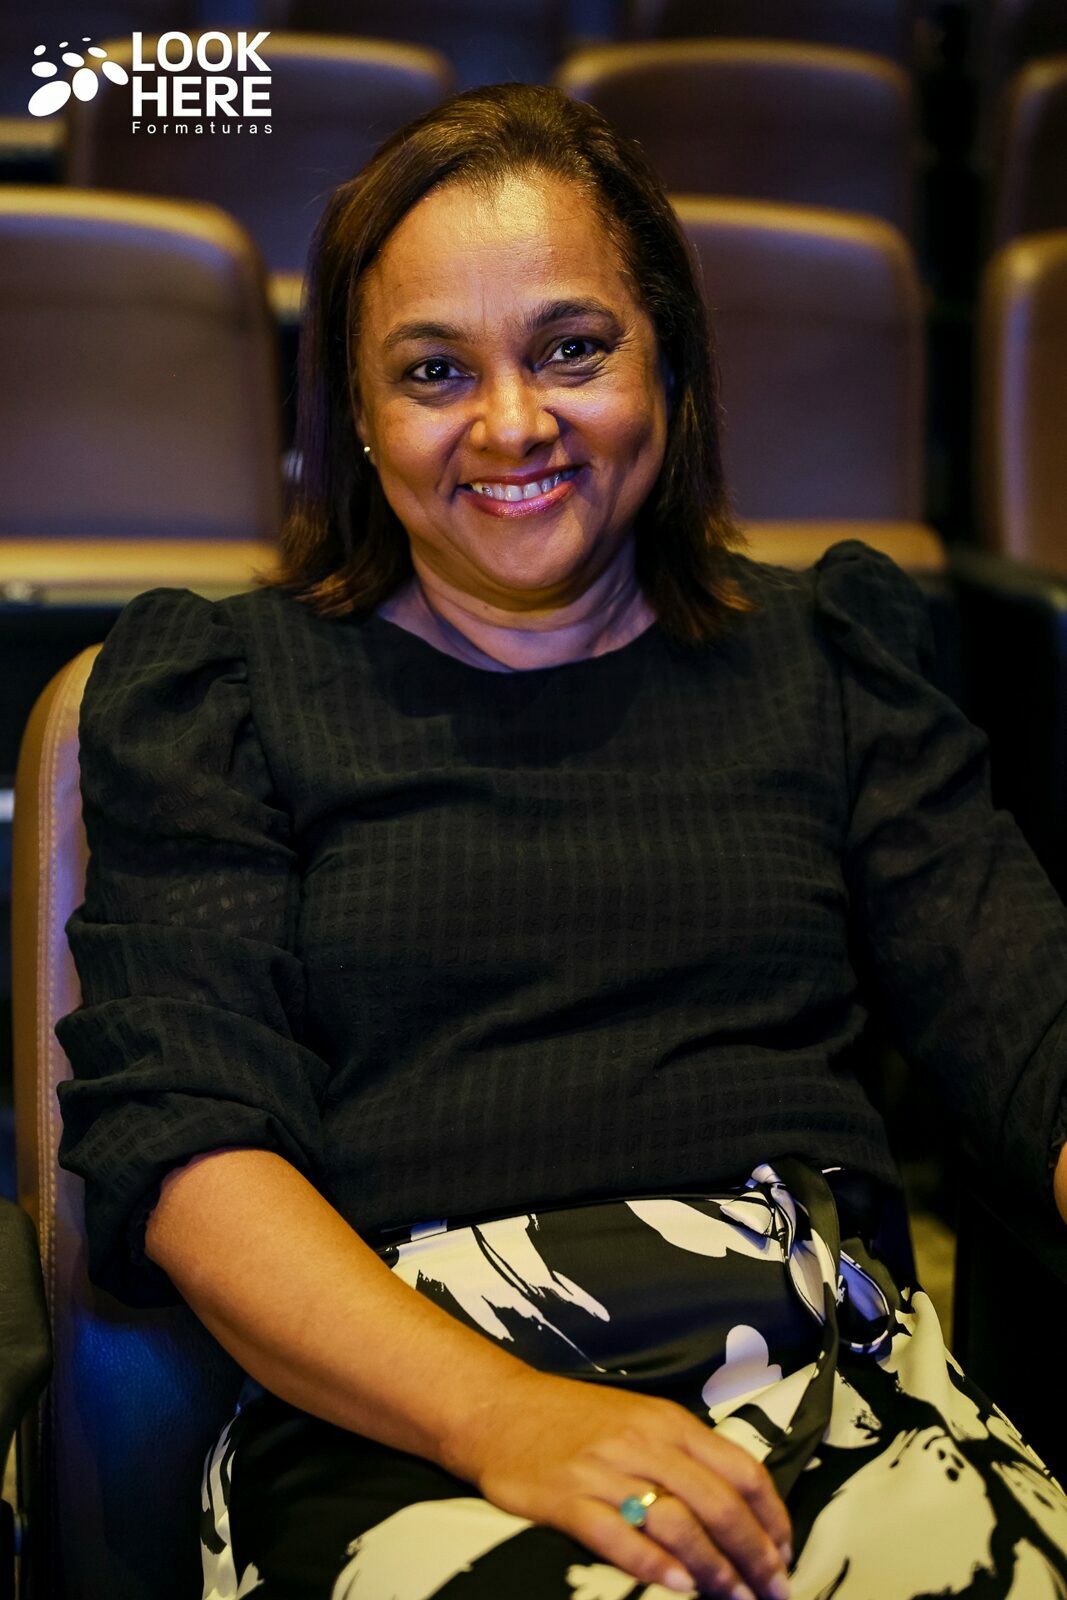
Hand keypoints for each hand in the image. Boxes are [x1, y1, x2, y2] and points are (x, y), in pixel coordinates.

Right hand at [448, 1368, 792, 1598]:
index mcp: (668, 1423)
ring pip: (676, 1522)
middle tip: (771, 1590)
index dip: (771, 1516)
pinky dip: (652, 1564)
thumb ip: (684, 1455)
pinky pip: (617, 1536)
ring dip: (714, 1568)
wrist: (500, 1408)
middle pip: (717, 1503)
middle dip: (753, 1554)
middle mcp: (643, 1443)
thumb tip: (738, 1506)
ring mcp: (605, 1471)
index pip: (740, 1469)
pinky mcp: (568, 1499)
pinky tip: (677, 1586)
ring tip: (733, 1598)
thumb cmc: (572, 1419)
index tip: (785, 1552)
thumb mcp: (638, 1419)